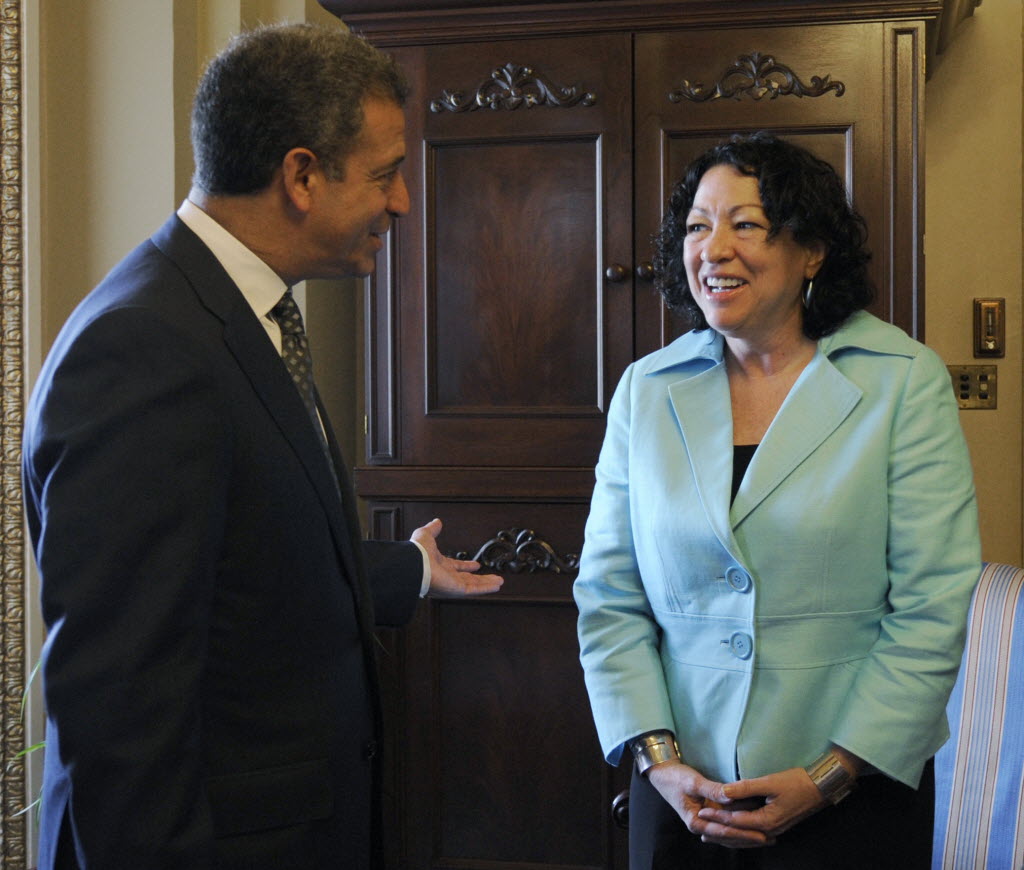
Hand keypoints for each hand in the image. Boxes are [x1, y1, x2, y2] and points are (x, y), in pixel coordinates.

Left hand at [411, 518, 503, 596]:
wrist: (414, 563)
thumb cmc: (417, 551)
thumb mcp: (426, 534)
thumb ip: (433, 529)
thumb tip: (436, 521)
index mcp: (440, 564)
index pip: (456, 566)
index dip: (466, 566)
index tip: (476, 565)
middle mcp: (447, 576)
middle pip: (467, 579)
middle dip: (480, 579)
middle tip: (493, 578)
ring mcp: (452, 584)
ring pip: (473, 585)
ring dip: (487, 584)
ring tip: (500, 582)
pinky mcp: (457, 590)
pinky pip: (474, 590)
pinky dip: (486, 588)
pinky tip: (496, 586)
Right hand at [647, 761, 769, 848]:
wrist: (663, 774)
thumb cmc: (676, 778)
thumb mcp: (694, 782)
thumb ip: (713, 790)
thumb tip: (732, 796)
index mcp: (695, 821)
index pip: (724, 831)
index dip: (744, 833)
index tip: (761, 834)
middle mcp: (701, 826)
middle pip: (728, 837)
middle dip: (750, 838)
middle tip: (771, 838)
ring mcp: (705, 821)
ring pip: (729, 833)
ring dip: (747, 835)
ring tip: (768, 836)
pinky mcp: (708, 815)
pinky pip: (726, 825)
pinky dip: (740, 826)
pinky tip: (753, 828)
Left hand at [695, 766, 827, 844]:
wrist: (820, 787)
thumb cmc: (796, 782)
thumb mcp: (769, 782)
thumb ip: (745, 788)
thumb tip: (723, 791)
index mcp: (767, 821)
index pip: (736, 822)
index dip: (717, 817)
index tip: (701, 812)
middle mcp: (770, 830)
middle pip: (739, 833)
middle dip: (719, 830)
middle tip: (700, 827)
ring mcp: (774, 829)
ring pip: (746, 836)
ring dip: (728, 834)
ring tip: (710, 832)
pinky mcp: (777, 825)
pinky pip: (753, 832)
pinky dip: (740, 832)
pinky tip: (732, 828)